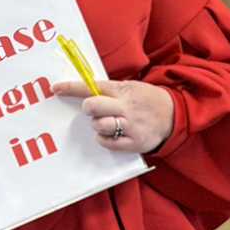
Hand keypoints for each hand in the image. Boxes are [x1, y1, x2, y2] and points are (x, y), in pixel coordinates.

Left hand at [52, 79, 173, 153]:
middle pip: (93, 106)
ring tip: (107, 122)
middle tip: (92, 109)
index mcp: (122, 90)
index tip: (55, 89)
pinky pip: (109, 143)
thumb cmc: (146, 99)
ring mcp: (130, 126)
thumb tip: (84, 90)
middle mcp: (125, 107)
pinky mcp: (134, 142)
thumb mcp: (130, 87)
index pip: (91, 86)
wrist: (174, 114)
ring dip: (98, 125)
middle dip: (88, 108)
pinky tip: (111, 134)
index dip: (71, 88)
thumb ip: (110, 89)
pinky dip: (104, 139)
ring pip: (100, 125)